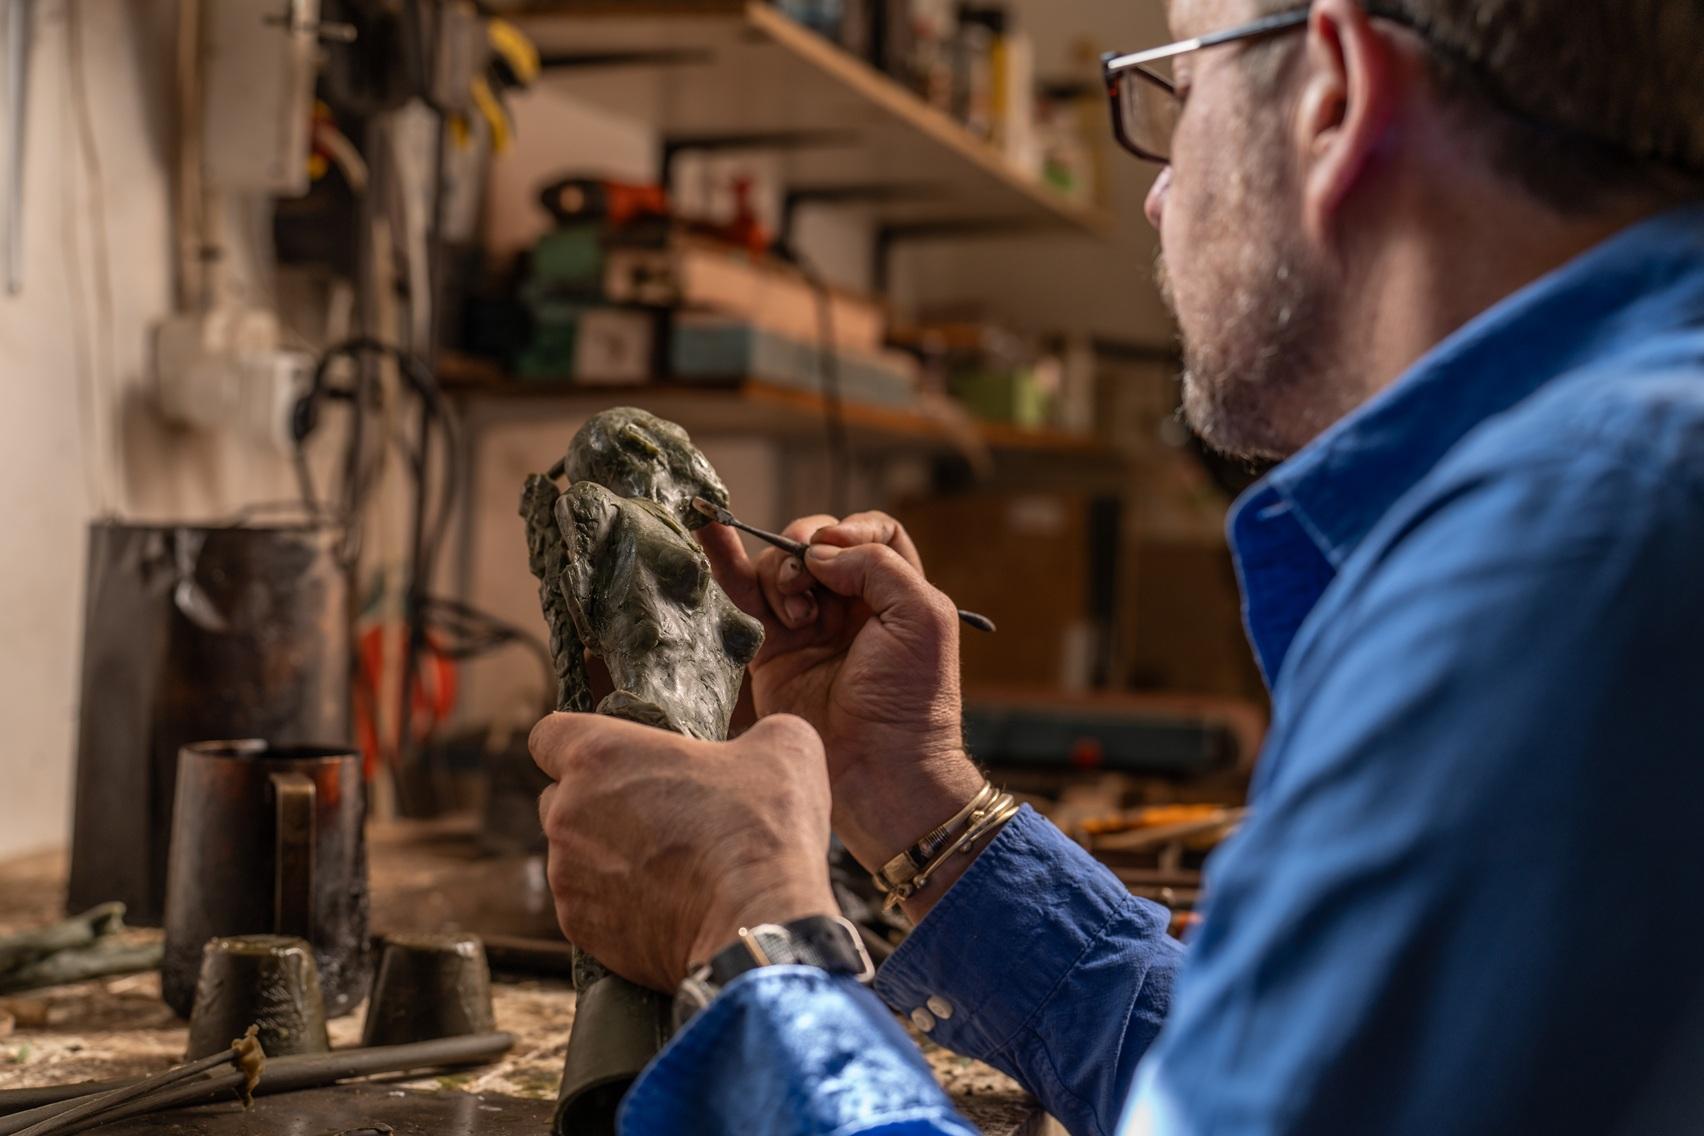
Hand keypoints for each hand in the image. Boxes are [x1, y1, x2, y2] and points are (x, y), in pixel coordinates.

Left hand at [530, 712, 837, 990]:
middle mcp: (568, 813)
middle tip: (656, 813)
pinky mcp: (580, 929)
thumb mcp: (783, 746)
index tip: (613, 757)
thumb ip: (751, 732)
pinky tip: (665, 904)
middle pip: (559, 798)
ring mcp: (568, 876)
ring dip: (608, 855)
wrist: (761, 926)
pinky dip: (616, 903)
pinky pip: (588, 905)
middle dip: (596, 802)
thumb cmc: (763, 828)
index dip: (578, 742)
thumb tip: (754, 747)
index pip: (548, 735)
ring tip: (668, 866)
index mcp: (599, 755)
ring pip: (574, 855)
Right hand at [698, 513, 984, 888]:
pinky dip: (726, 560)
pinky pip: (745, 597)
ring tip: (797, 616)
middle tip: (807, 582)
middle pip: (816, 544)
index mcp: (895, 593)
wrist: (879, 770)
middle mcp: (850, 605)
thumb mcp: (923, 616)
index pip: (872, 533)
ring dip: (780, 575)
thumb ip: (878, 565)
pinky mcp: (771, 651)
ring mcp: (807, 627)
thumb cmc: (913, 698)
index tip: (840, 549)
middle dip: (805, 549)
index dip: (853, 529)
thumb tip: (820, 554)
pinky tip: (710, 527)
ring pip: (778, 568)